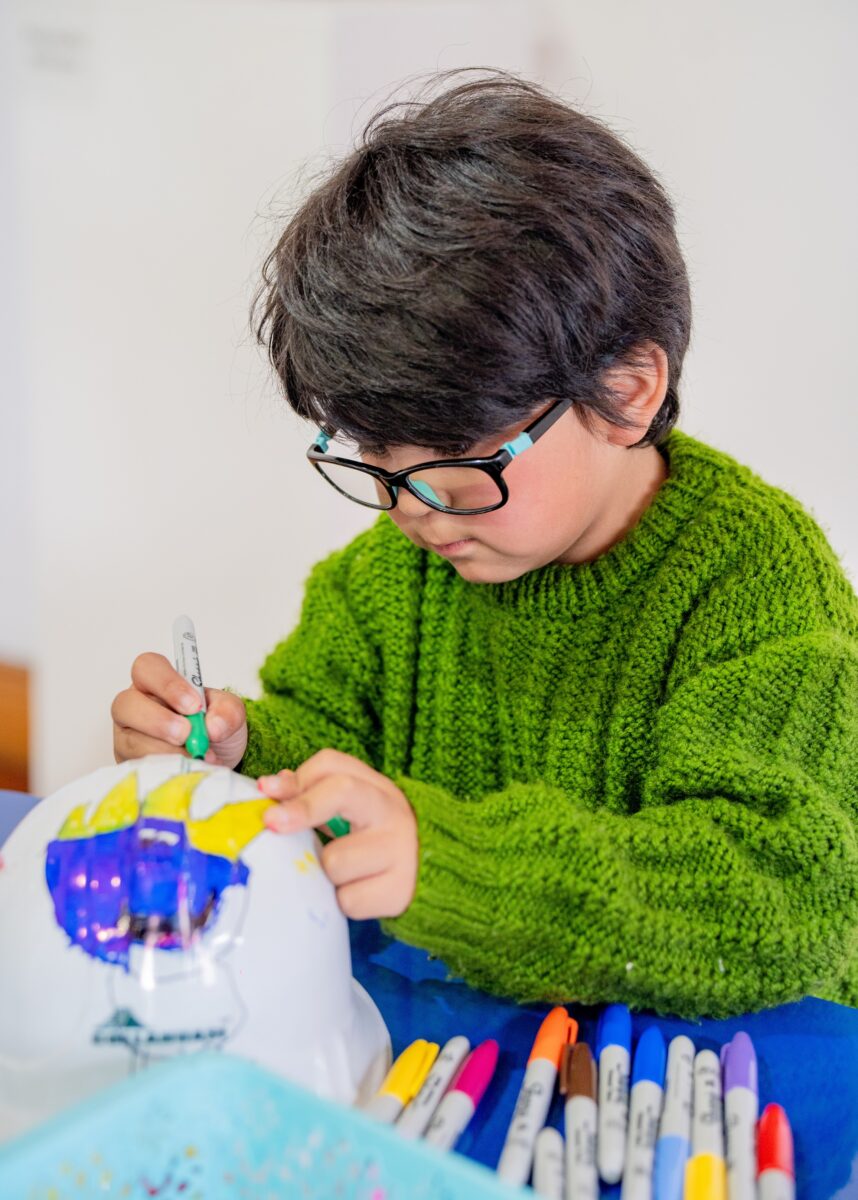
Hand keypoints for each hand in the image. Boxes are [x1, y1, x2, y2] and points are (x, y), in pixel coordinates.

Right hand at [112, 652, 247, 768]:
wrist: (216, 762)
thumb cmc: (214, 729)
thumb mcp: (230, 713)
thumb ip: (228, 711)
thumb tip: (213, 727)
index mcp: (157, 684)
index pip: (147, 668)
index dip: (168, 684)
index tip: (194, 705)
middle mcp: (136, 708)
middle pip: (126, 704)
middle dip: (159, 720)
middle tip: (187, 734)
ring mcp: (129, 738)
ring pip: (131, 740)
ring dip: (165, 751)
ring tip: (196, 756)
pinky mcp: (131, 765)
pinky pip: (138, 767)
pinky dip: (166, 769)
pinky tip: (187, 770)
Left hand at [258, 749, 417, 919]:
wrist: (428, 874)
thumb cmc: (372, 837)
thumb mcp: (348, 810)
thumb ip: (309, 792)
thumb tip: (270, 787)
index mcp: (374, 787)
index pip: (332, 767)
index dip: (296, 780)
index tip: (265, 790)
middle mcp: (391, 812)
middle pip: (341, 792)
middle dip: (302, 807)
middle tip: (272, 823)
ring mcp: (400, 851)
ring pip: (333, 861)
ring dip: (325, 872)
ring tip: (343, 872)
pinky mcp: (399, 891)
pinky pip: (347, 900)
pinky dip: (343, 900)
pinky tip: (357, 891)